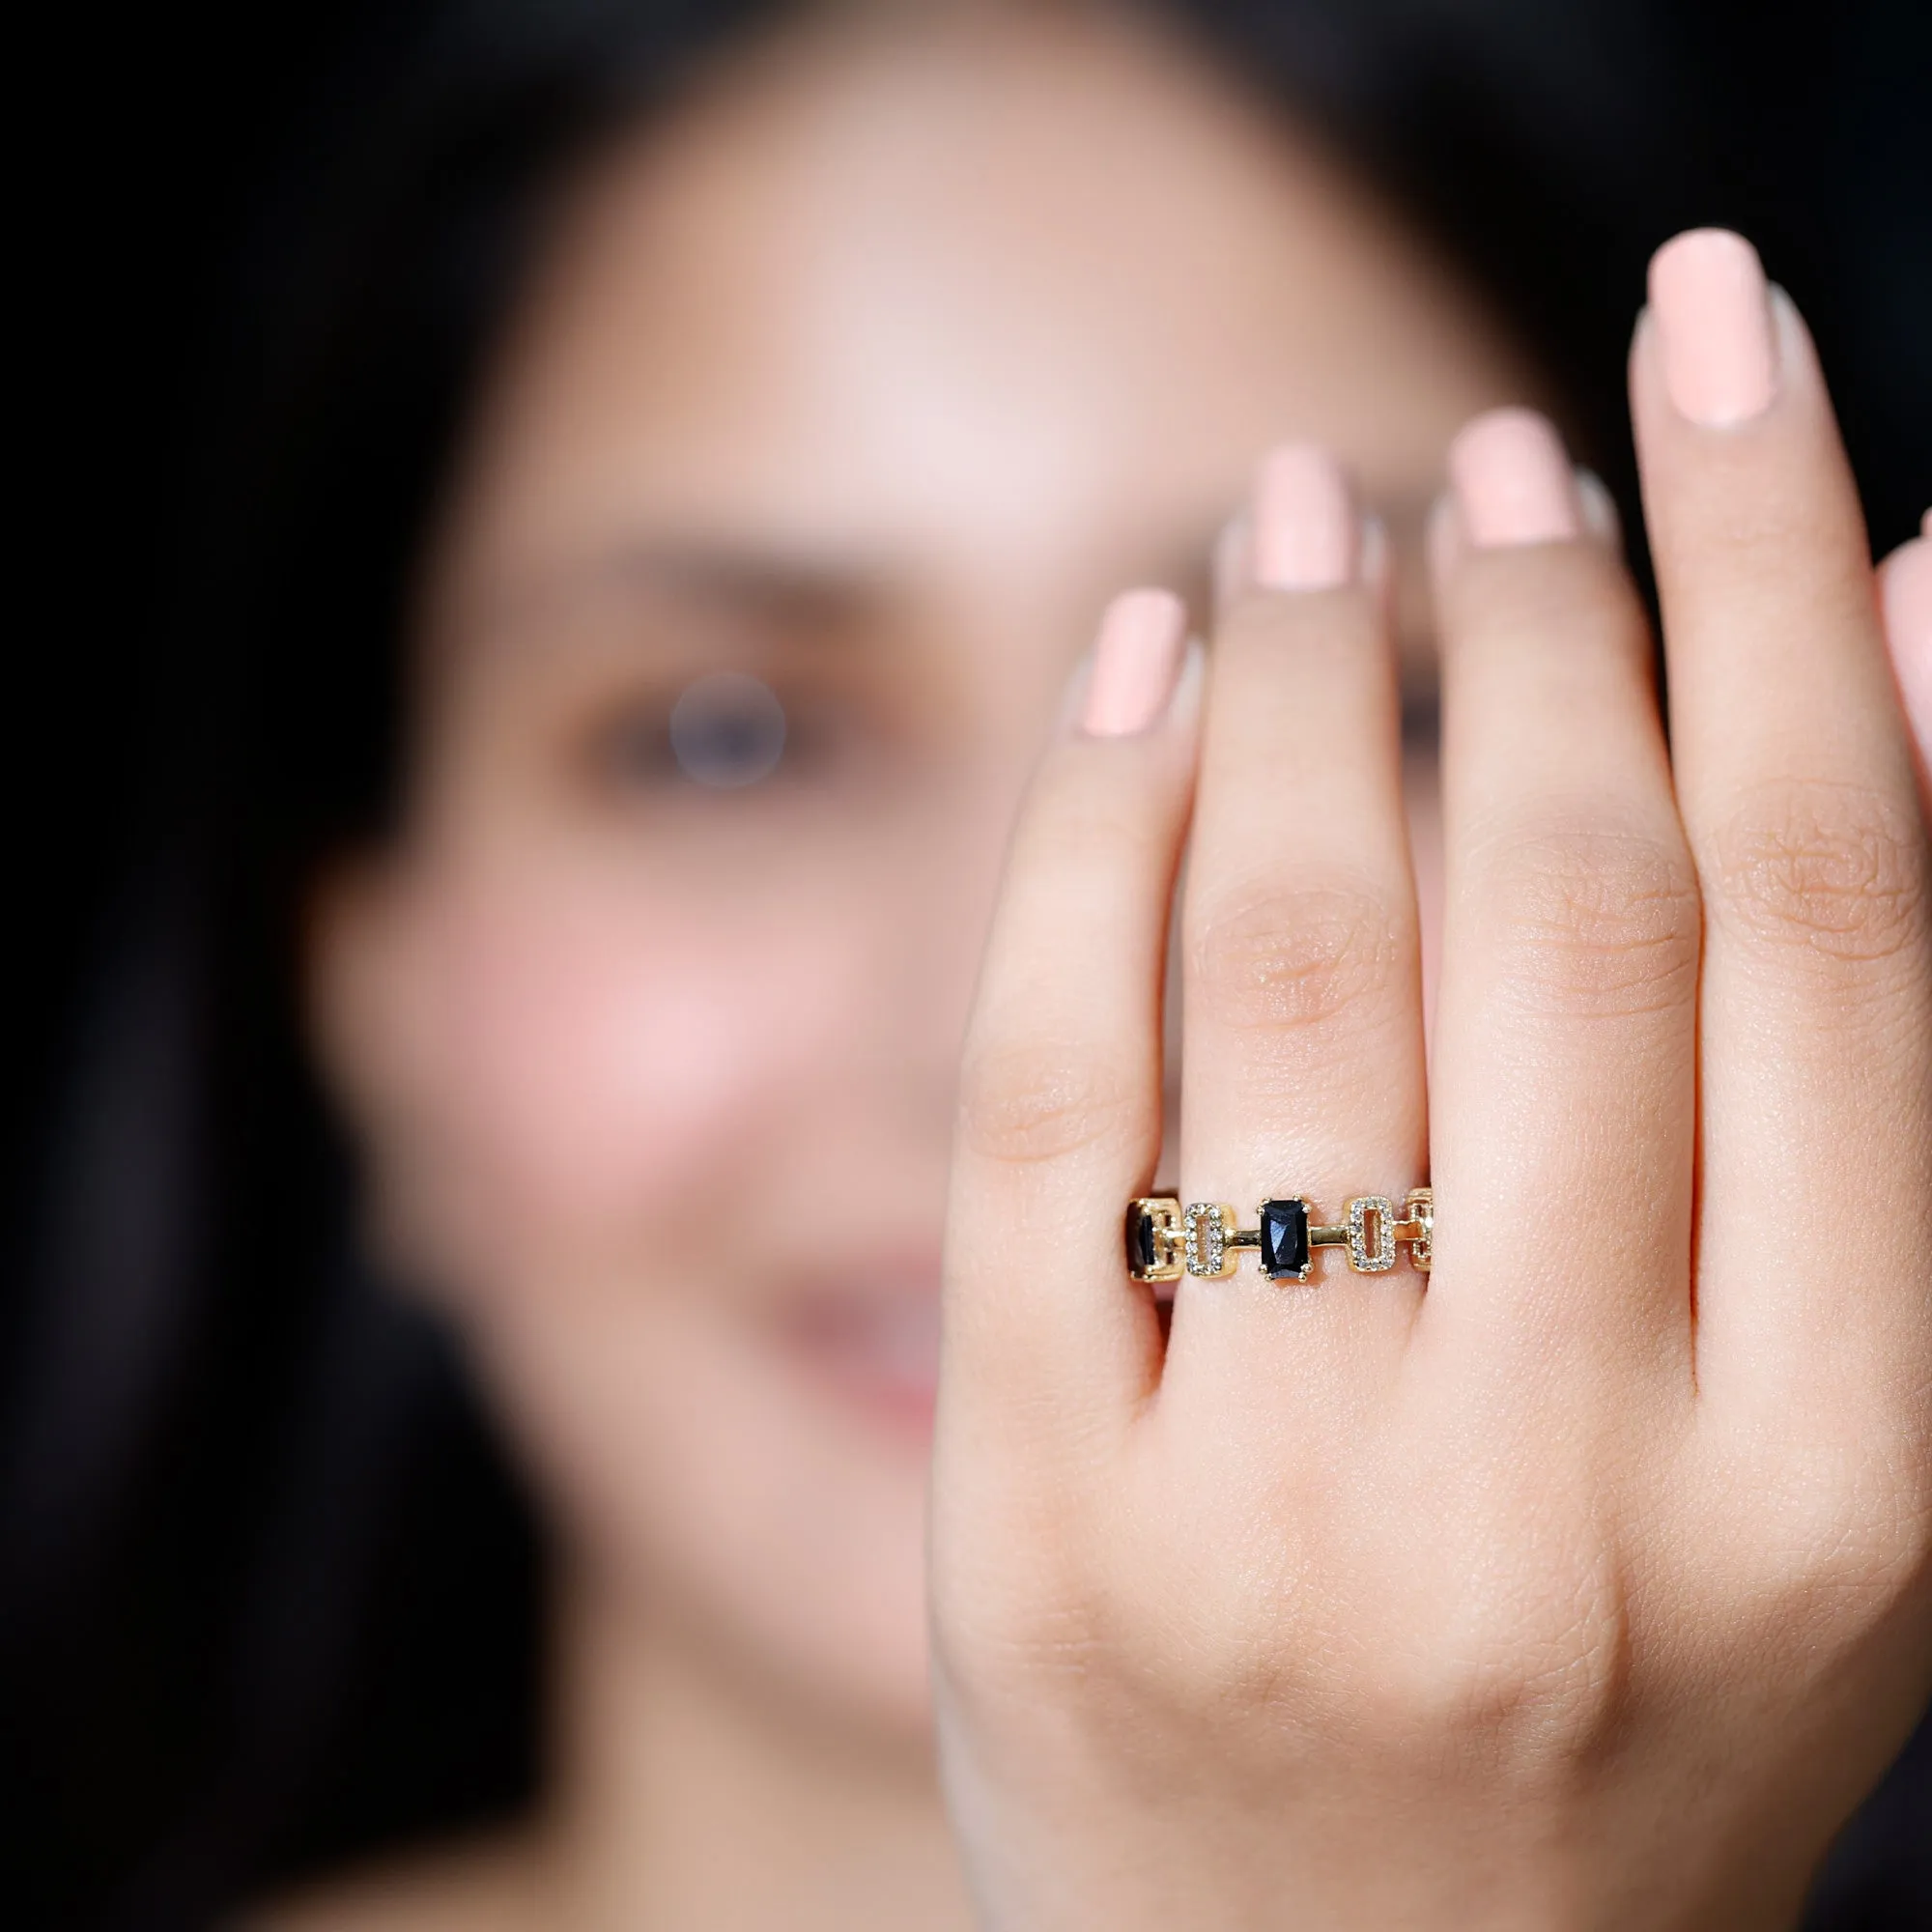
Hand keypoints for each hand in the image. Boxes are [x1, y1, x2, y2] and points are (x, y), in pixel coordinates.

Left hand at [931, 229, 1931, 1929]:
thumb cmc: (1608, 1699)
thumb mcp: (1822, 1435)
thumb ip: (1873, 1062)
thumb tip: (1924, 620)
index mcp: (1843, 1469)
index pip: (1830, 906)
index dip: (1780, 576)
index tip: (1718, 350)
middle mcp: (1580, 1487)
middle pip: (1560, 902)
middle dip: (1530, 611)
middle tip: (1485, 457)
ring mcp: (1281, 1516)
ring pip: (1291, 959)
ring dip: (1294, 675)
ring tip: (1295, 519)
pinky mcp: (1038, 1528)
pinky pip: (1042, 1099)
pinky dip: (1080, 841)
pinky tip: (1124, 679)